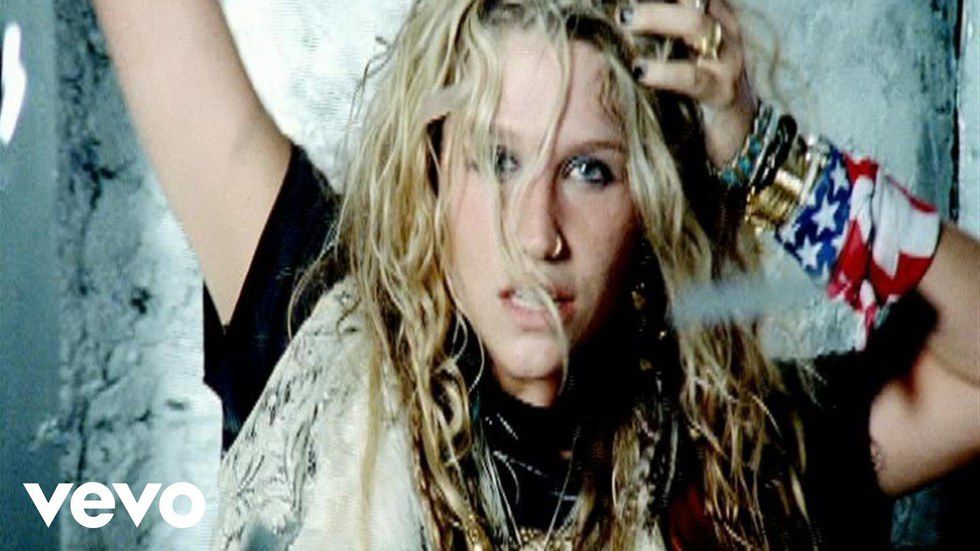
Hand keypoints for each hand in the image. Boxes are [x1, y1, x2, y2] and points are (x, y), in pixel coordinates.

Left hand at [617, 0, 755, 166]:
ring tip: (624, 21)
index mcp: (715, 15)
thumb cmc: (698, 88)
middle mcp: (724, 31)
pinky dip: (664, 72)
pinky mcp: (722, 93)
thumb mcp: (682, 54)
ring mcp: (726, 60)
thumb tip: (621, 19)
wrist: (739, 134)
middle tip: (622, 5)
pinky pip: (693, 76)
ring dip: (655, 18)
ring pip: (695, 24)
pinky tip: (640, 71)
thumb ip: (660, 34)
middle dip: (656, 0)